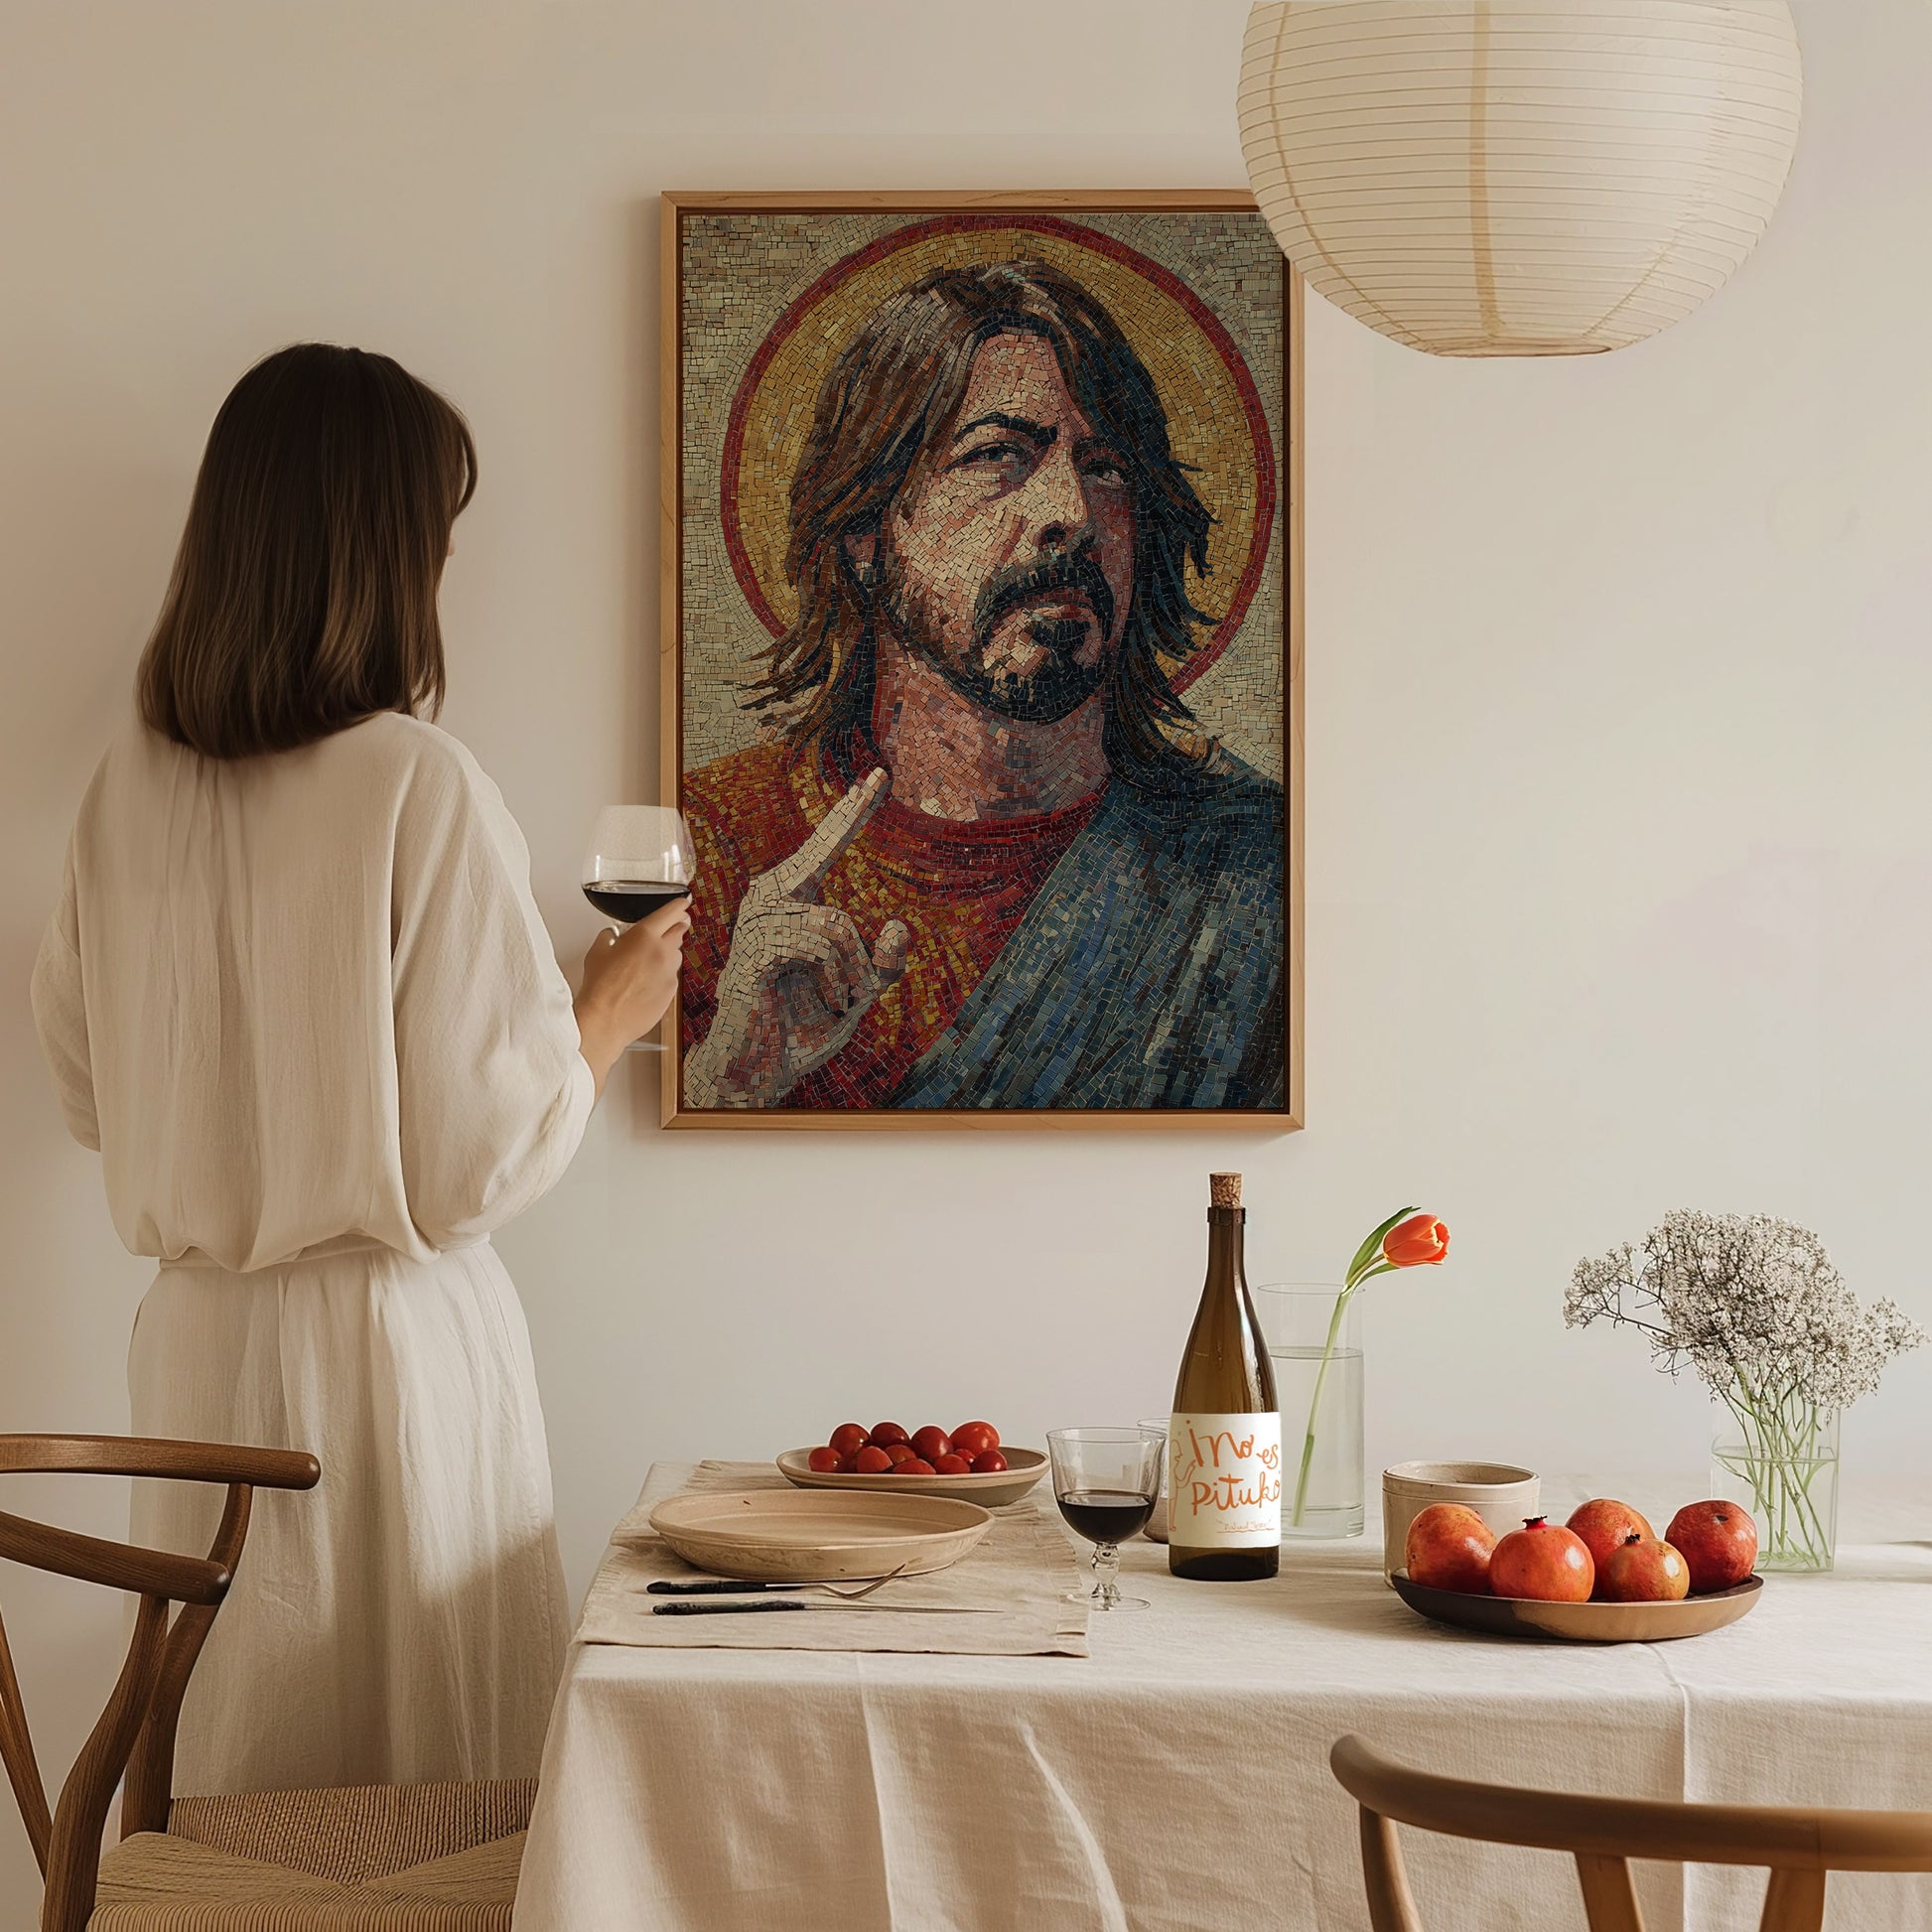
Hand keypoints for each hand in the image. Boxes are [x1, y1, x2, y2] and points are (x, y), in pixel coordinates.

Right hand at [575, 893, 691, 1095]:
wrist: (606, 1019)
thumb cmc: (600, 987)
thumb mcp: (597, 952)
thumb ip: (609, 937)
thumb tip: (612, 935)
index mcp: (645, 935)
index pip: (670, 912)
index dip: (679, 905)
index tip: (683, 903)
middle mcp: (662, 952)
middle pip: (679, 931)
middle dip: (675, 927)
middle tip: (669, 928)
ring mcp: (670, 973)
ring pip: (675, 956)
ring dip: (667, 954)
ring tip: (647, 962)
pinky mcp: (672, 992)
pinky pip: (671, 977)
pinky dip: (663, 975)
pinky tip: (646, 983)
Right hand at [685, 768, 908, 1107]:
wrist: (765, 1066)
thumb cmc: (805, 1023)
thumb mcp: (862, 989)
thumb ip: (885, 960)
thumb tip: (897, 922)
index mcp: (793, 898)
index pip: (826, 844)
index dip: (853, 810)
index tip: (880, 774)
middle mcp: (769, 897)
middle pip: (831, 880)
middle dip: (856, 948)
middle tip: (851, 990)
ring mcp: (756, 920)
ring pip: (835, 924)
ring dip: (853, 972)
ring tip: (843, 1000)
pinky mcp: (753, 948)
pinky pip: (818, 944)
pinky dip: (839, 979)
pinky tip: (832, 1002)